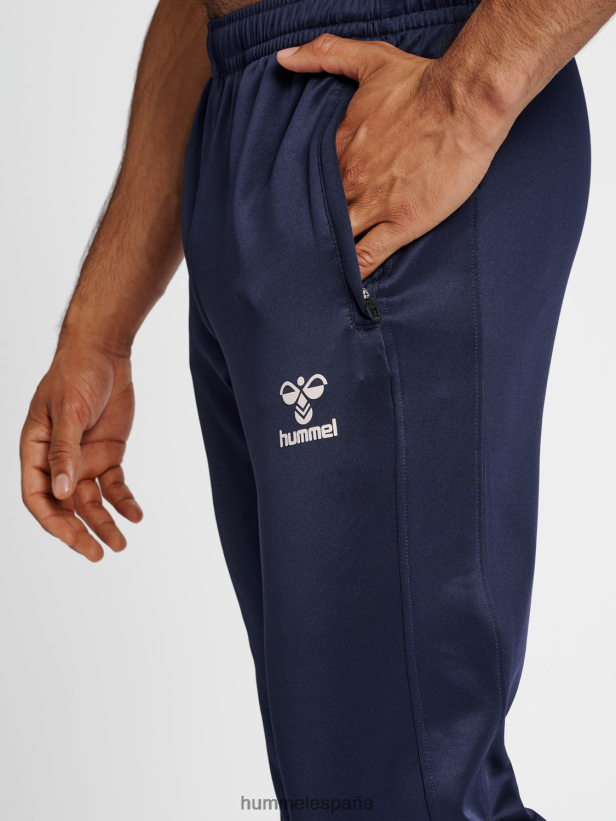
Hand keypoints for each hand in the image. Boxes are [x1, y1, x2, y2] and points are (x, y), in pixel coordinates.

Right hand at [20, 338, 142, 561]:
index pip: (37, 496)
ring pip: (91, 501)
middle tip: (97, 555)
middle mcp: (57, 460)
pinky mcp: (107, 454)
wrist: (104, 352)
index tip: (73, 538)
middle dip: (79, 532)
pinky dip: (124, 502)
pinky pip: (114, 486)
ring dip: (104, 523)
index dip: (52, 521)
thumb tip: (59, 491)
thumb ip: (64, 451)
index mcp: (36, 450)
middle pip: (64, 506)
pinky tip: (136, 515)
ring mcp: (82, 459)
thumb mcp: (69, 411)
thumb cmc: (76, 374)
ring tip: (121, 544)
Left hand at [278, 35, 509, 278]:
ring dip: (327, 254)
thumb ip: (325, 54)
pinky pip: (369, 256)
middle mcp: (350, 181)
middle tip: (295, 252)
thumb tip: (284, 56)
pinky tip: (345, 285)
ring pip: (338, 239)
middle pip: (318, 216)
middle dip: (307, 233)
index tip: (296, 210)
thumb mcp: (369, 59)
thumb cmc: (422, 83)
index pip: (309, 183)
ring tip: (316, 272)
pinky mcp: (403, 223)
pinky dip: (355, 273)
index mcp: (338, 149)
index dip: (303, 199)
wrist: (466, 102)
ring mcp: (375, 205)